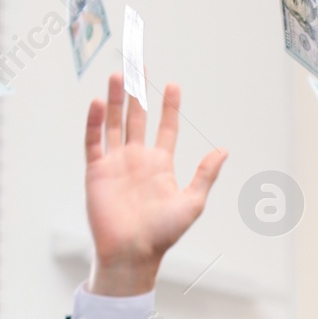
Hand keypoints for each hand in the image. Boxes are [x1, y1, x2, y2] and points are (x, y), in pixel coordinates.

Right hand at [84, 74, 227, 294]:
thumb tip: (224, 151)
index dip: (169, 107)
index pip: (166, 128)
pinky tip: (98, 102)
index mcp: (160, 165)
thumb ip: (206, 174)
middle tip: (139, 65)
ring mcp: (115, 163)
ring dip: (115, 100)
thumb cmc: (163, 233)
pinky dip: (94, 122)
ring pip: (114, 123)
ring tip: (119, 75)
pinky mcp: (96, 171)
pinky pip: (94, 141)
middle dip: (137, 93)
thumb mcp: (193, 202)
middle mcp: (137, 160)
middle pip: (136, 118)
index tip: (173, 85)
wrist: (133, 253)